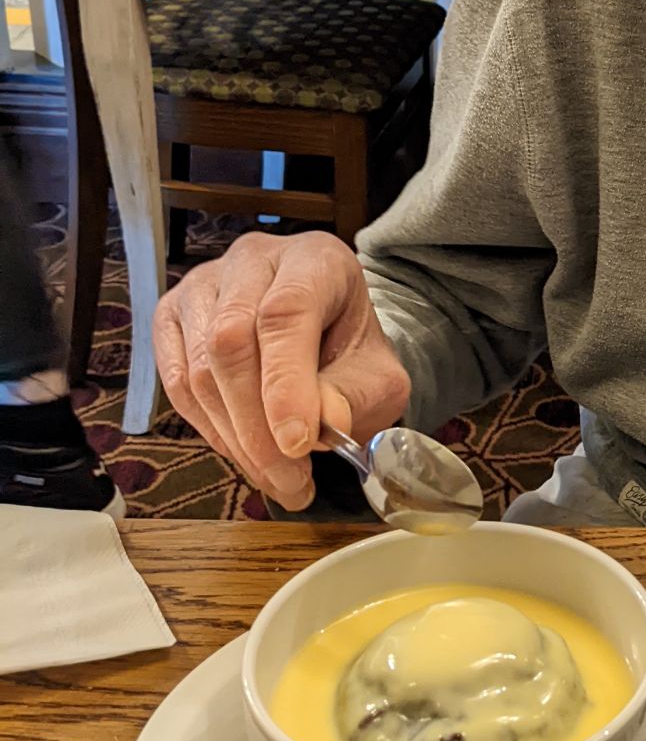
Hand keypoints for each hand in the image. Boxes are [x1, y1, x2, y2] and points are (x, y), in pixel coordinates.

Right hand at [153, 231, 409, 507]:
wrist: (326, 330)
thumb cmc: (350, 349)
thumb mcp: (377, 374)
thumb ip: (355, 394)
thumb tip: (322, 424)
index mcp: (314, 260)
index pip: (287, 312)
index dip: (287, 383)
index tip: (299, 443)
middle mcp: (252, 260)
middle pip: (232, 343)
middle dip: (258, 427)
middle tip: (290, 480)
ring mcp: (204, 284)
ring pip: (200, 368)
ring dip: (235, 437)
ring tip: (275, 478)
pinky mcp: (172, 316)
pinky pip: (177, 381)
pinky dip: (208, 428)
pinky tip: (242, 453)